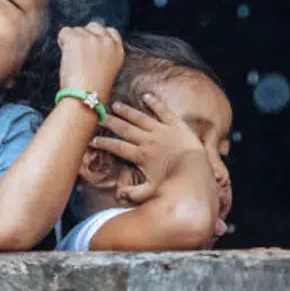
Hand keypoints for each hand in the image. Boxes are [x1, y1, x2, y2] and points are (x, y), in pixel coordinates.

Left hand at [57, 22, 123, 99]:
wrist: (86, 98)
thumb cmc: (93, 91)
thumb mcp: (107, 70)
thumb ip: (102, 55)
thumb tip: (88, 47)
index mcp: (118, 50)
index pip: (110, 31)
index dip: (96, 37)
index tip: (89, 47)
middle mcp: (107, 41)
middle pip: (93, 26)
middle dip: (84, 36)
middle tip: (78, 55)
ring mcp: (92, 38)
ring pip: (76, 30)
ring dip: (71, 41)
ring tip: (73, 62)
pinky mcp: (76, 39)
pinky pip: (64, 32)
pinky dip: (62, 42)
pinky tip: (66, 57)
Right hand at [94, 93, 212, 204]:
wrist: (196, 169)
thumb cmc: (175, 182)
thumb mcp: (152, 192)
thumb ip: (134, 194)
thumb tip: (118, 194)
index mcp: (140, 156)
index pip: (118, 147)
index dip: (104, 144)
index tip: (93, 141)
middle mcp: (148, 140)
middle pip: (125, 129)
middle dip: (111, 122)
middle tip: (99, 116)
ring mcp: (161, 130)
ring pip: (140, 118)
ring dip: (127, 111)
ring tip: (116, 105)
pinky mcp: (175, 124)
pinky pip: (163, 111)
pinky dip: (155, 103)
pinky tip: (146, 95)